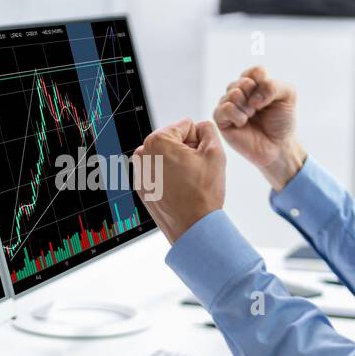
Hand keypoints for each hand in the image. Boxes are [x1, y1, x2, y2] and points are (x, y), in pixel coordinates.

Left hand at [132, 118, 225, 243]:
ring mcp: (139, 173)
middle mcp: (143, 154)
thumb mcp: (215, 152)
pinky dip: (170, 178)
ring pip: (166, 157)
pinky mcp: (141, 188)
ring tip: (188, 182)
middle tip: (196, 172)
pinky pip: (159, 173)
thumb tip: (200, 127)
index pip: (186, 126)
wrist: (193, 228)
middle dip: (187, 151)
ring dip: (178, 164)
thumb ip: (208, 129)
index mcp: (157, 141)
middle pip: (173, 141)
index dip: (199, 141)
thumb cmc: (203, 193)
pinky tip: (180, 191)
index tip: (200, 160)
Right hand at [213, 66, 306, 189]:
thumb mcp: (288, 96)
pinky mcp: (221, 120)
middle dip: (256, 96)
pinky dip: (238, 115)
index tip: (271, 98)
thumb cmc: (281, 121)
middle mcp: (239, 92)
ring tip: (252, 117)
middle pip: (243, 82)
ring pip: (233, 93)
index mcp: (254, 83)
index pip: (255, 72)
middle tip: (260, 110)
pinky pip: (225, 108)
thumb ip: (273, 86)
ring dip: (247, 107)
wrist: (277, 146)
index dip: (264, 84)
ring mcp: (228, 105)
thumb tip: (252, 97)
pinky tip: (243, 123)